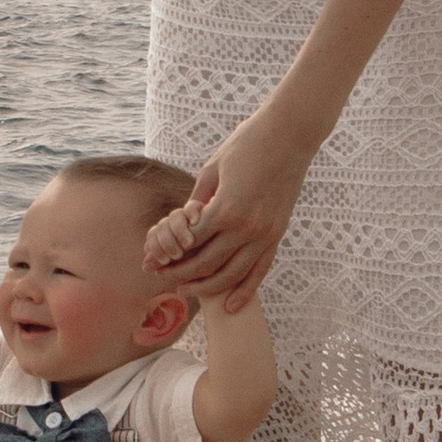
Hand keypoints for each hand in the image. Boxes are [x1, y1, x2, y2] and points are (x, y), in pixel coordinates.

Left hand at [143, 101, 322, 313]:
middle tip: (162, 279)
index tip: (152, 261)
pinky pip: (260, 271)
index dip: (167, 255)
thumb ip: (198, 200)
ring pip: (232, 275)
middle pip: (206, 264)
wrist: (289, 135)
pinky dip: (245, 291)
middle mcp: (245, 228)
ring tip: (187, 292)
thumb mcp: (213, 168)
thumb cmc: (246, 144)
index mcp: (224, 209)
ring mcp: (265, 234)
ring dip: (207, 288)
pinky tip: (230, 306)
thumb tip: (181, 222)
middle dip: (180, 275)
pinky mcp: (278, 235)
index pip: (189, 243)